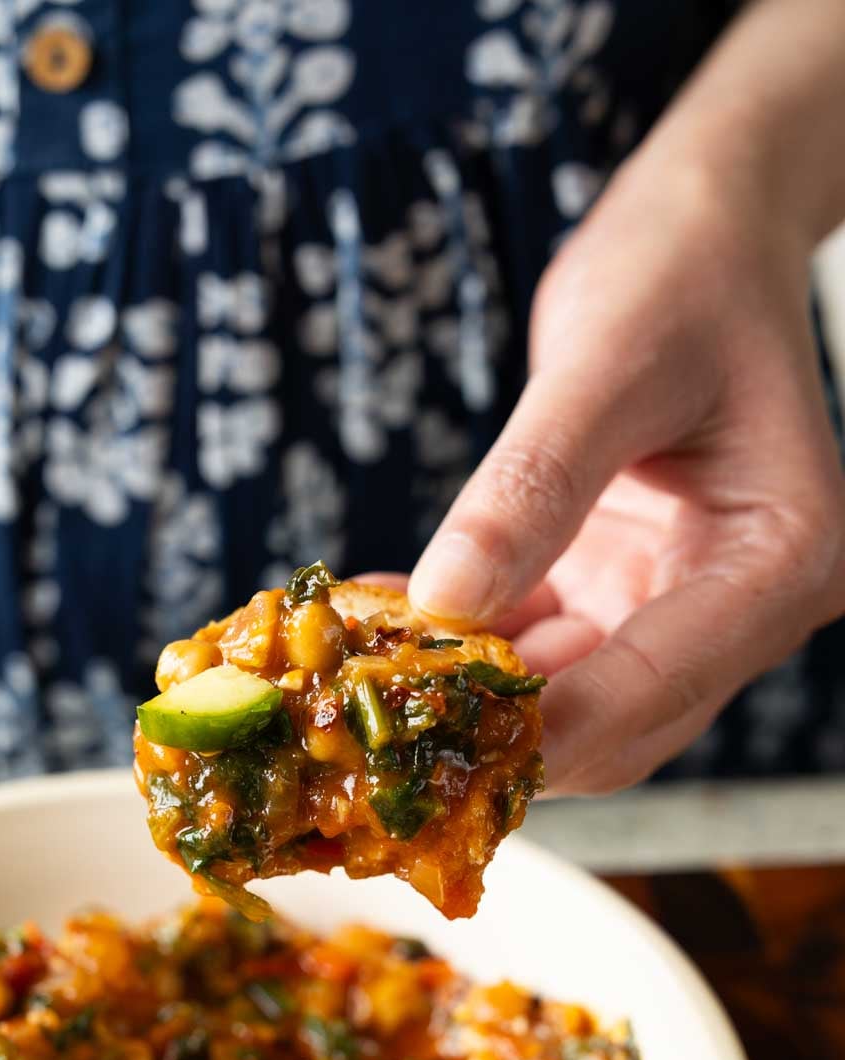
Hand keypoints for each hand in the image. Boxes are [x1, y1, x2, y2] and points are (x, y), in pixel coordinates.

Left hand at [407, 148, 844, 793]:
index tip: (447, 740)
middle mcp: (739, 607)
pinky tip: (383, 622)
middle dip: (504, 729)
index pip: (662, 684)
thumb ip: (531, 486)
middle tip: (381, 717)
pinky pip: (530, 647)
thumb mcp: (606, 361)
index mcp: (781, 560)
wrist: (698, 232)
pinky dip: (461, 645)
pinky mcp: (612, 593)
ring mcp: (673, 607)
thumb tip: (445, 601)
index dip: (555, 728)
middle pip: (618, 723)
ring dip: (468, 695)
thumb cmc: (679, 272)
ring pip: (566, 702)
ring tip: (364, 667)